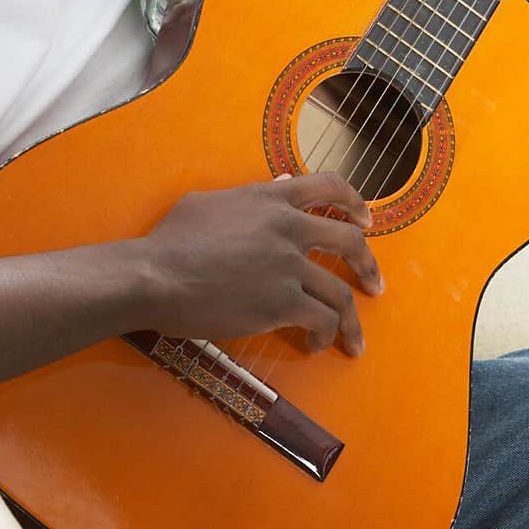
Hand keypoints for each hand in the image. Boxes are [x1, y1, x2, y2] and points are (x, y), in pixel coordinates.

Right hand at [142, 171, 383, 354]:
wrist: (154, 276)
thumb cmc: (170, 240)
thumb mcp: (209, 202)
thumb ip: (252, 195)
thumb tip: (284, 184)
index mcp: (271, 198)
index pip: (329, 185)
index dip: (355, 202)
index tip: (366, 221)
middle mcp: (288, 227)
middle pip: (351, 241)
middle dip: (369, 266)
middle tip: (373, 285)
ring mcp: (288, 265)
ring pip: (341, 293)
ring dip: (352, 320)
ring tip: (353, 340)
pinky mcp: (282, 302)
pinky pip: (322, 321)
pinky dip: (325, 335)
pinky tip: (315, 344)